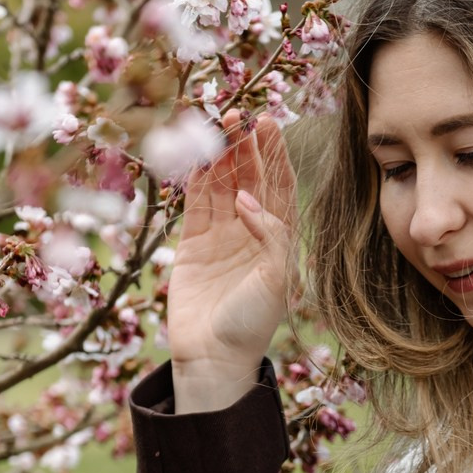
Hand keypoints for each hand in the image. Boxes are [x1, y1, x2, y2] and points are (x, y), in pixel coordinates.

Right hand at [168, 112, 296, 410]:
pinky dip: (194, 178)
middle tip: (234, 114)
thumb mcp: (276, 279)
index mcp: (279, 238)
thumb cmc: (252, 324)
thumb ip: (270, 234)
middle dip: (243, 146)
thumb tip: (248, 198)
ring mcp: (221, 236)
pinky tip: (195, 154)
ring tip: (214, 124)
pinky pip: (195, 203)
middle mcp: (252, 231)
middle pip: (249, 177)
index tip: (267, 122)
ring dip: (218, 155)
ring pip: (220, 185)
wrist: (214, 358)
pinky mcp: (192, 245)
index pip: (279, 185)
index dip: (274, 153)